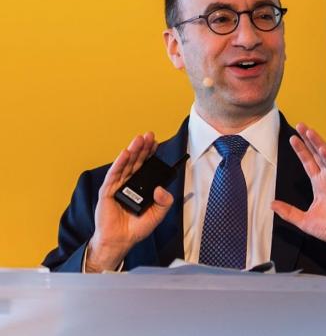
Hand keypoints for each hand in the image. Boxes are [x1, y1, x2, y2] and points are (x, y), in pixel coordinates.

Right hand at [86, 132, 172, 271]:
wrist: (119, 242)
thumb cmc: (136, 228)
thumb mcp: (157, 216)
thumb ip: (164, 202)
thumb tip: (161, 188)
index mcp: (140, 186)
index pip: (145, 166)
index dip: (150, 154)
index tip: (156, 143)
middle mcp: (128, 183)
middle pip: (136, 161)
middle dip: (143, 147)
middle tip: (149, 135)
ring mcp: (118, 186)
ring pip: (126, 164)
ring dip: (132, 151)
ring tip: (138, 139)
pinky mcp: (108, 192)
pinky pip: (114, 175)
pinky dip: (119, 163)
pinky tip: (125, 154)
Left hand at [271, 123, 325, 261]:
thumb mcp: (305, 221)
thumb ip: (289, 212)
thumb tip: (272, 204)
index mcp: (318, 183)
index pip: (308, 162)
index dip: (301, 150)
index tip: (293, 139)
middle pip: (316, 154)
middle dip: (308, 140)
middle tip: (300, 125)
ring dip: (318, 143)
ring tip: (309, 131)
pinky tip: (322, 148)